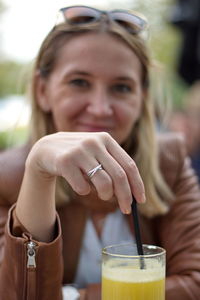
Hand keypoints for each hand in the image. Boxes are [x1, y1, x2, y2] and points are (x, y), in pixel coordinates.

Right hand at [27, 131, 144, 213]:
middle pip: (119, 176)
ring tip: (102, 195)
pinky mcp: (65, 162)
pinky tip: (78, 184)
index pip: (129, 165)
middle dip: (125, 197)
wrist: (46, 149)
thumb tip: (132, 193)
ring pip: (104, 183)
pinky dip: (84, 191)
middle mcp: (94, 142)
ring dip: (106, 195)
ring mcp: (79, 151)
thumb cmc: (78, 155)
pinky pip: (83, 188)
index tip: (140, 200)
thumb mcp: (96, 153)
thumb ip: (113, 166)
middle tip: (126, 209)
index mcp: (106, 139)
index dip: (137, 184)